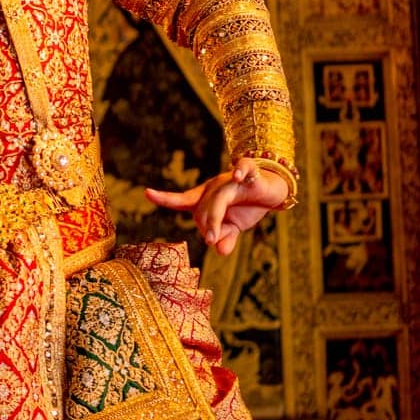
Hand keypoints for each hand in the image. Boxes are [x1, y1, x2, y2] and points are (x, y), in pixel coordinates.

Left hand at [145, 159, 290, 255]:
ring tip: (211, 239)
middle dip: (206, 227)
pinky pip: (245, 168)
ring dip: (214, 218)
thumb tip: (219, 251)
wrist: (272, 191)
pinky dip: (241, 170)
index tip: (147, 193)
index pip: (181, 200)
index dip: (165, 198)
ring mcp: (231, 181)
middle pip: (202, 208)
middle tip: (211, 240)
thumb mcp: (235, 226)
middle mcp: (214, 187)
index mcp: (205, 198)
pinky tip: (238, 176)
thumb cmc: (246, 207)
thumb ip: (225, 238)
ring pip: (218, 198)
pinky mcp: (252, 176)